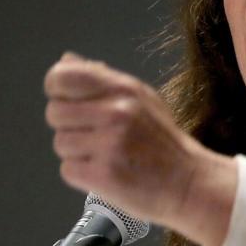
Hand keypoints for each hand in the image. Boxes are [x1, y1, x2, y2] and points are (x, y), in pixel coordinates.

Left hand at [44, 53, 236, 245]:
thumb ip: (102, 79)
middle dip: (68, 126)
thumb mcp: (141, 99)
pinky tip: (106, 172)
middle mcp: (116, 112)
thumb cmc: (163, 142)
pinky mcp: (104, 175)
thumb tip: (65, 60)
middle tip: (94, 137)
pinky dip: (81, 175)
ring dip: (76, 153)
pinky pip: (67, 170)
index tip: (68, 102)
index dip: (57, 90)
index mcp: (124, 89)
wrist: (190, 184)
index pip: (62, 76)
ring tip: (105, 156)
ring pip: (60, 143)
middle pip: (54, 112)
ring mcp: (109, 144)